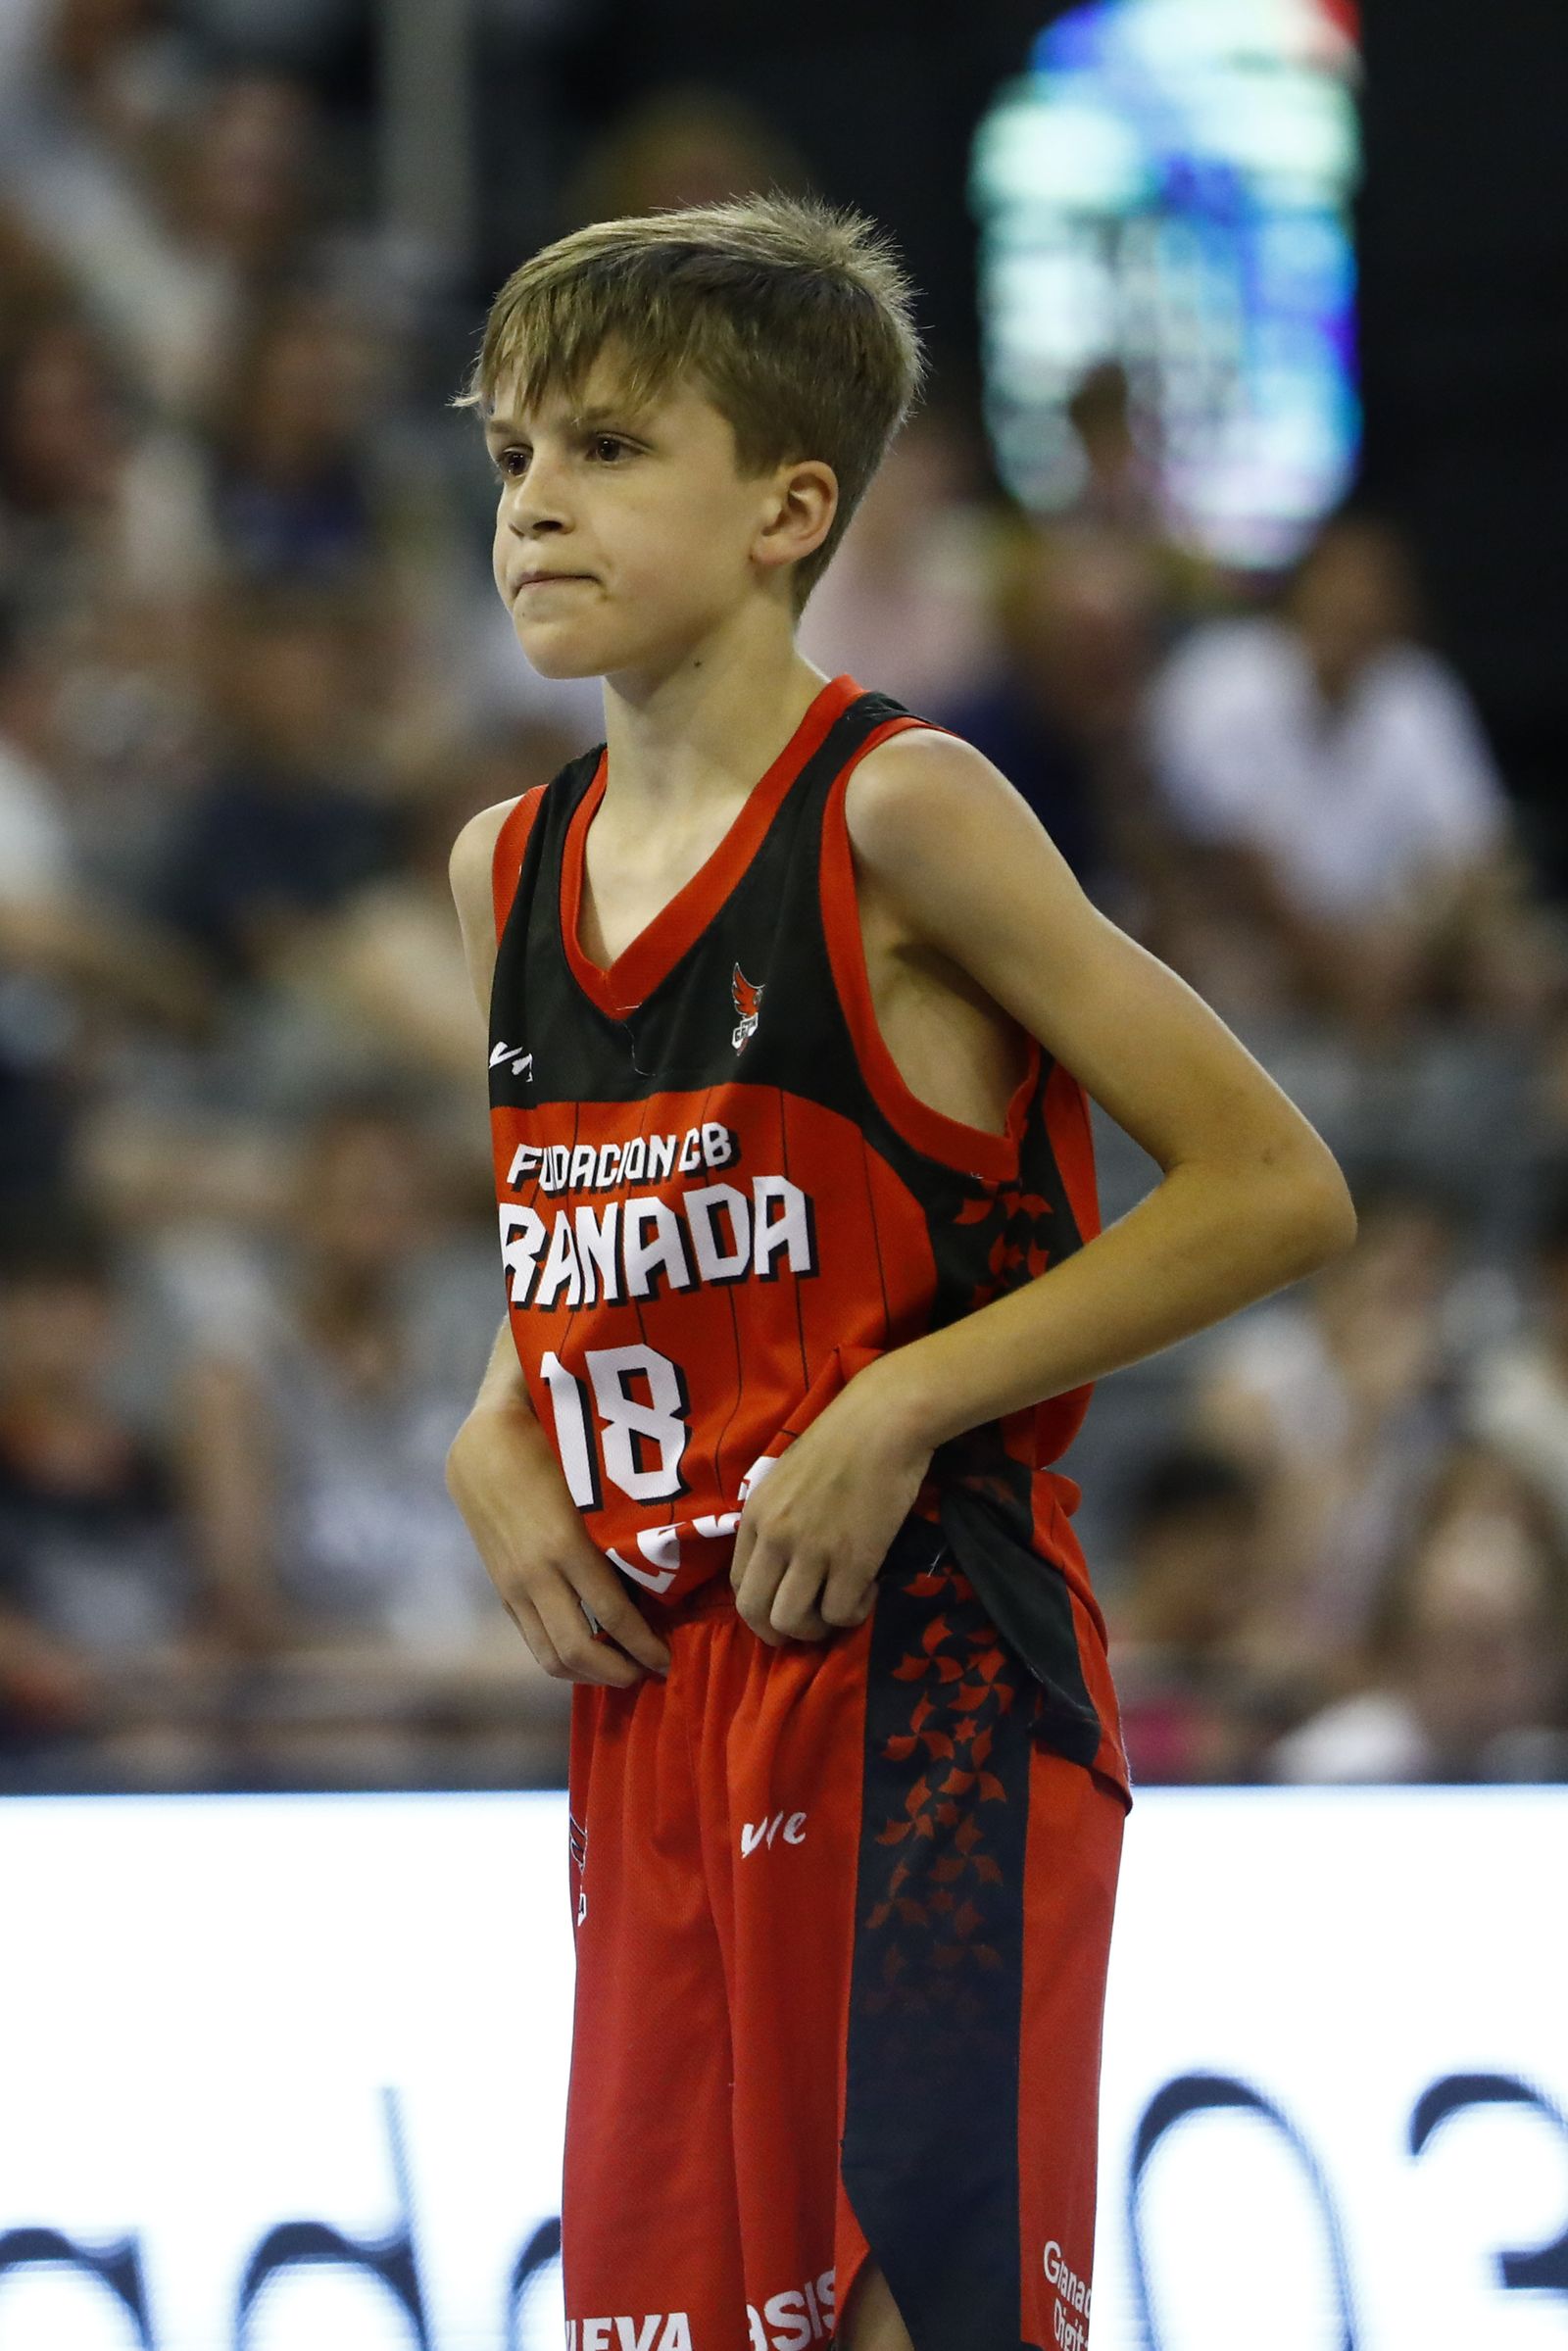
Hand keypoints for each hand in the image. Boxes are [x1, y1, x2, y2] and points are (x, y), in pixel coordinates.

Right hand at [446, 1407, 671, 1686]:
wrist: (483, 1447)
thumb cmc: (550, 1449)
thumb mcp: (590, 1485)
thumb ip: (618, 1526)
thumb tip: (661, 1569)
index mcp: (567, 1545)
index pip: (613, 1615)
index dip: (644, 1646)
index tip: (668, 1659)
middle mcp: (537, 1575)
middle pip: (578, 1651)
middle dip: (618, 1673)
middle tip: (649, 1672)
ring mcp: (514, 1587)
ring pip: (550, 1657)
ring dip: (589, 1675)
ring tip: (621, 1671)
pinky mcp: (502, 1591)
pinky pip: (533, 1641)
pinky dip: (563, 1659)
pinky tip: (588, 1653)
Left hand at [729, 1362, 933, 1645]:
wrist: (883, 1422)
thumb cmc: (840, 1439)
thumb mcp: (786, 1478)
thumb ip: (776, 1518)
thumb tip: (780, 1559)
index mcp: (756, 1515)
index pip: (738, 1586)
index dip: (760, 1609)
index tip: (786, 1607)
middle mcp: (776, 1537)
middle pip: (756, 1614)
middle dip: (780, 1633)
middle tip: (809, 1624)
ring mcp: (813, 1551)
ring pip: (794, 1622)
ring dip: (818, 1628)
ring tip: (840, 1605)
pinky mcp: (853, 1560)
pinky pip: (841, 1614)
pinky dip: (854, 1613)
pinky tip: (868, 1589)